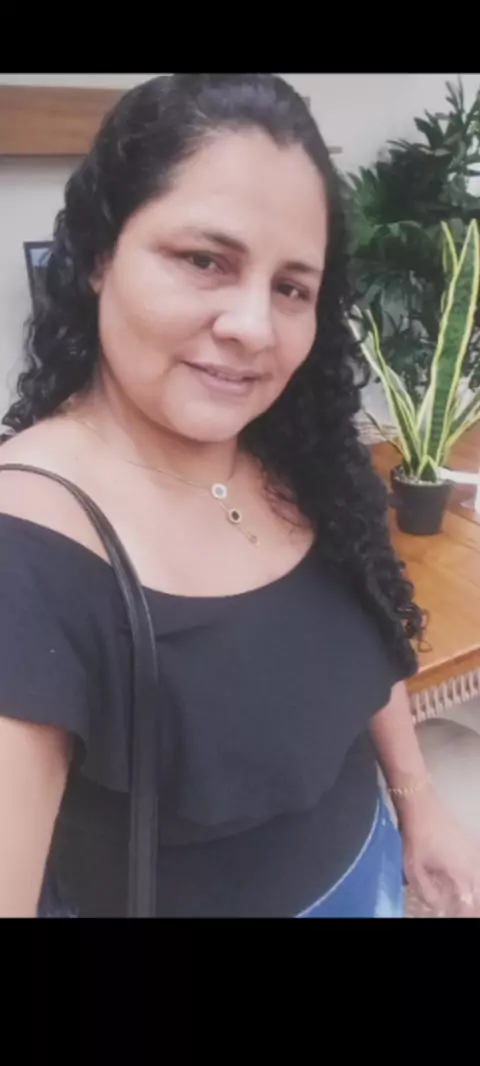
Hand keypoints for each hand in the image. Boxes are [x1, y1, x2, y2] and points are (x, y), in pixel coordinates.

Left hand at [399, 789, 479, 917]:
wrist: (421, 806)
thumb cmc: (416, 838)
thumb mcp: (414, 869)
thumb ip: (426, 891)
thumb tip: (437, 905)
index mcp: (460, 873)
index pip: (469, 902)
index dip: (465, 913)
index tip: (459, 916)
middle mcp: (471, 863)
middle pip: (478, 890)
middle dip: (472, 904)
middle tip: (465, 911)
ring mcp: (472, 850)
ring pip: (479, 876)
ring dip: (474, 889)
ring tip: (467, 898)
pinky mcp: (469, 840)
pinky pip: (478, 863)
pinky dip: (475, 874)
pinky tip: (469, 876)